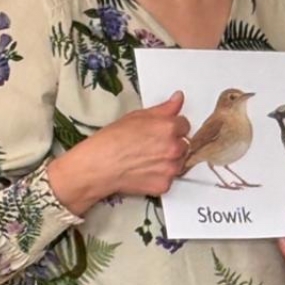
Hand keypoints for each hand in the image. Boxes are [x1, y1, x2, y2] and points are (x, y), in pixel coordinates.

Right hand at [49, 91, 190, 215]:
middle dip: (172, 144)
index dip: (173, 127)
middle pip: (184, 144)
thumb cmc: (113, 140)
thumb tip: (178, 99)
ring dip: (169, 160)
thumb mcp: (137, 116)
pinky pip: (169, 179)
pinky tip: (145, 170)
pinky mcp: (165, 185)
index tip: (162, 131)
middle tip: (152, 146)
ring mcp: (170, 169)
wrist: (99, 166)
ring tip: (147, 158)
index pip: (185, 125)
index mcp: (169, 128)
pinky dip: (160, 176)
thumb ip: (163, 109)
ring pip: (179, 163)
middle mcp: (174, 148)